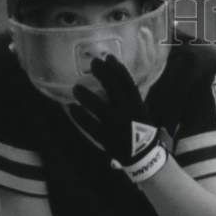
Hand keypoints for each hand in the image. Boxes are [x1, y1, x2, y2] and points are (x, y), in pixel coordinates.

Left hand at [70, 55, 166, 184]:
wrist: (144, 158)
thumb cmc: (142, 134)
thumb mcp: (141, 113)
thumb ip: (130, 100)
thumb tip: (118, 82)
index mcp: (137, 105)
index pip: (127, 82)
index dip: (118, 68)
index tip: (109, 57)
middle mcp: (126, 112)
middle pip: (113, 88)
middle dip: (102, 74)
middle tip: (93, 64)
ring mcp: (115, 125)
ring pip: (98, 107)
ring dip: (86, 96)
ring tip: (75, 88)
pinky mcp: (106, 138)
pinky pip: (90, 125)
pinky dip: (80, 117)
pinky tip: (72, 108)